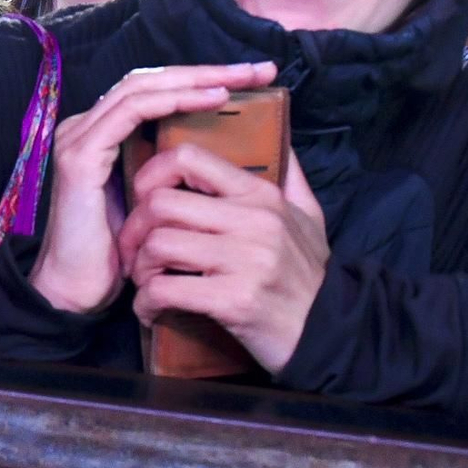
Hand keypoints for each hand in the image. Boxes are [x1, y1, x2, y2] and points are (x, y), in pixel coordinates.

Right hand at [27, 63, 277, 314]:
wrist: (75, 292)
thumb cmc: (118, 257)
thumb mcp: (159, 205)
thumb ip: (177, 175)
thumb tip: (231, 158)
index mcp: (105, 135)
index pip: (155, 91)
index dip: (202, 79)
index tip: (253, 81)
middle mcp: (88, 127)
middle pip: (151, 79)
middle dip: (208, 70)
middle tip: (257, 69)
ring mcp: (81, 137)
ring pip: (142, 86)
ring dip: (195, 79)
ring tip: (240, 80)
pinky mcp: (82, 154)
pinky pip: (131, 111)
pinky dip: (172, 100)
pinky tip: (209, 99)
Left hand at [121, 143, 329, 372]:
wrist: (333, 333)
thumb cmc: (308, 277)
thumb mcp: (308, 217)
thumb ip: (289, 176)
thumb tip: (277, 133)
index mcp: (261, 195)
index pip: (188, 158)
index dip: (151, 174)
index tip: (143, 200)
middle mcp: (253, 220)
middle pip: (160, 203)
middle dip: (135, 230)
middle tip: (135, 252)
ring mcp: (245, 260)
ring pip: (158, 244)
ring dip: (140, 268)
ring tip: (147, 282)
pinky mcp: (235, 300)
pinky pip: (166, 290)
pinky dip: (147, 302)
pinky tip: (153, 311)